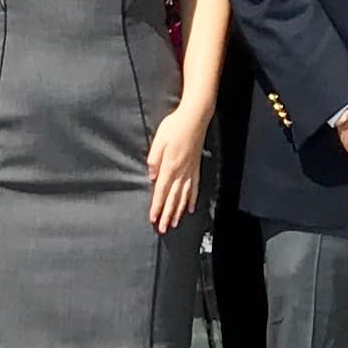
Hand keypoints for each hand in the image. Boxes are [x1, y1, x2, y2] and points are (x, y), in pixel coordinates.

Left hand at [146, 101, 209, 231]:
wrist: (194, 118)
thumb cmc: (174, 127)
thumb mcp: (159, 140)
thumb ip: (154, 159)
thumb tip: (152, 177)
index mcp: (169, 166)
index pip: (161, 191)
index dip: (157, 206)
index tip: (154, 219)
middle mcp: (181, 172)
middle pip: (173, 198)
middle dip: (167, 215)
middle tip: (164, 229)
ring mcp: (190, 171)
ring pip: (184, 196)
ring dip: (178, 211)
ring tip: (175, 223)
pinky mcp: (196, 167)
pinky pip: (194, 188)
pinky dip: (192, 199)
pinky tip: (190, 208)